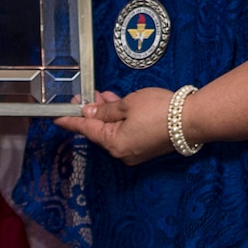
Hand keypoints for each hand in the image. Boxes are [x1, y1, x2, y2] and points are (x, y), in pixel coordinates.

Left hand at [55, 88, 177, 164]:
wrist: (191, 120)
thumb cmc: (159, 109)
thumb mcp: (128, 103)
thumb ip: (105, 109)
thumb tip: (89, 112)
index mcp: (114, 143)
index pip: (86, 130)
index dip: (70, 121)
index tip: (56, 118)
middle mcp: (122, 152)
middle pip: (100, 131)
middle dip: (92, 112)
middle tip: (84, 96)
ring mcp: (134, 152)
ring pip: (113, 131)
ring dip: (107, 114)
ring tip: (102, 95)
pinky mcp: (145, 148)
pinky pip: (125, 133)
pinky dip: (120, 120)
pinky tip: (119, 106)